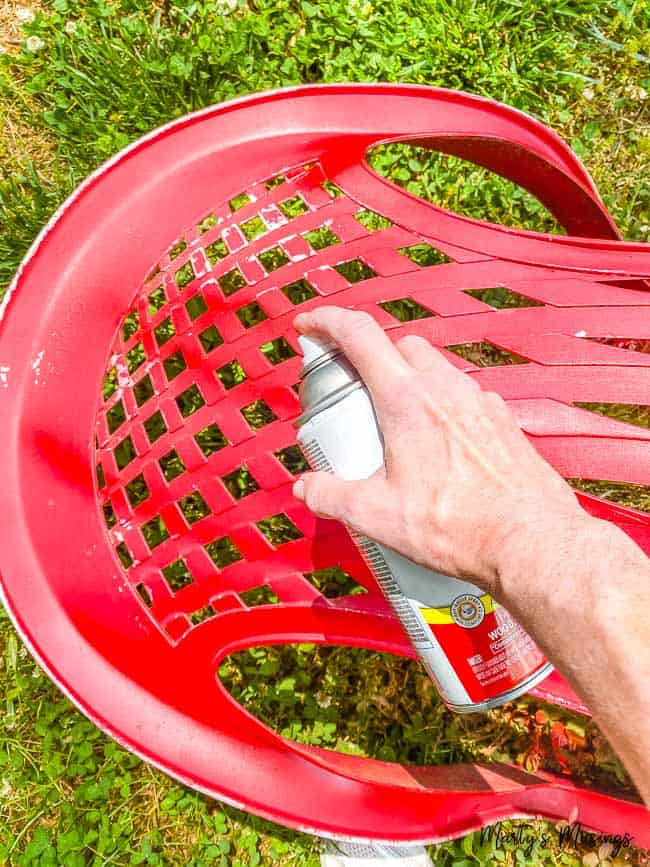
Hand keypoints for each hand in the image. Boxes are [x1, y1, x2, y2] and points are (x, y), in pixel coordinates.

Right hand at [291, 306, 593, 602]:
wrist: (532, 543)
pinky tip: (440, 446)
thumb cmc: (458, 527)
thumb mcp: (378, 517)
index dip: (326, 322)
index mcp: (407, 400)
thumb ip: (332, 497)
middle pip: (400, 345)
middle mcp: (446, 389)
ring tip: (396, 426)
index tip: (308, 326)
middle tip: (354, 392)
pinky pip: (465, 397)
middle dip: (370, 355)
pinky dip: (443, 406)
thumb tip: (306, 489)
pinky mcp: (504, 422)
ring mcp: (480, 402)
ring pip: (436, 368)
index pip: (359, 335)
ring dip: (409, 381)